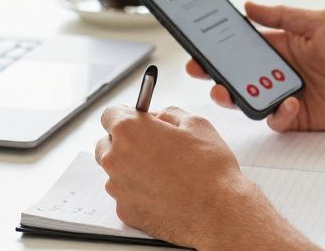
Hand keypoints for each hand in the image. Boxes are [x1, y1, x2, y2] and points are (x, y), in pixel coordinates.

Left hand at [95, 105, 280, 248]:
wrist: (217, 212)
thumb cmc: (209, 169)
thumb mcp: (195, 124)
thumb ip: (169, 113)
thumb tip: (160, 117)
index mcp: (129, 131)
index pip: (109, 115)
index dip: (126, 115)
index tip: (137, 121)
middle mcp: (116, 159)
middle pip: (107, 144)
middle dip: (125, 142)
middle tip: (152, 147)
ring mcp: (118, 188)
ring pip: (116, 171)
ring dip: (132, 168)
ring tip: (163, 172)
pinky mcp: (125, 211)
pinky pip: (126, 195)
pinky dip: (139, 192)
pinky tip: (163, 191)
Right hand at [187, 2, 324, 131]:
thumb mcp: (319, 22)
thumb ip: (282, 16)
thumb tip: (249, 5)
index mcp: (284, 44)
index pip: (244, 44)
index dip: (220, 46)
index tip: (200, 44)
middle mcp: (282, 70)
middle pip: (240, 73)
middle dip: (216, 73)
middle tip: (200, 71)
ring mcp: (288, 94)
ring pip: (250, 98)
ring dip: (236, 96)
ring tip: (227, 91)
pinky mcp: (299, 118)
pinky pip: (275, 119)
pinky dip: (276, 113)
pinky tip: (288, 104)